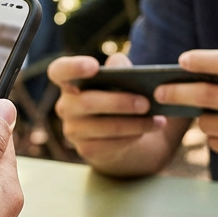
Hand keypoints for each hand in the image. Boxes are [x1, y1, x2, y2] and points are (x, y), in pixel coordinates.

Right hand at [50, 53, 167, 162]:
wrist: (118, 131)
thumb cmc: (117, 95)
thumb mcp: (119, 78)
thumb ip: (119, 67)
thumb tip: (121, 67)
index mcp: (69, 82)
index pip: (59, 71)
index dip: (73, 67)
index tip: (94, 66)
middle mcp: (65, 106)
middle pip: (87, 102)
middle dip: (119, 102)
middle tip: (146, 103)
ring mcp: (73, 130)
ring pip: (104, 127)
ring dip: (134, 123)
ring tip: (158, 119)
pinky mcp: (86, 150)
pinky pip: (111, 144)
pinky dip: (134, 136)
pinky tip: (150, 129)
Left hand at [158, 50, 217, 161]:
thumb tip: (191, 67)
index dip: (202, 61)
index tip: (181, 61)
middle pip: (207, 97)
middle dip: (177, 94)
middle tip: (159, 93)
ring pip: (206, 123)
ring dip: (198, 116)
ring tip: (205, 111)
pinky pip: (213, 141)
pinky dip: (211, 133)